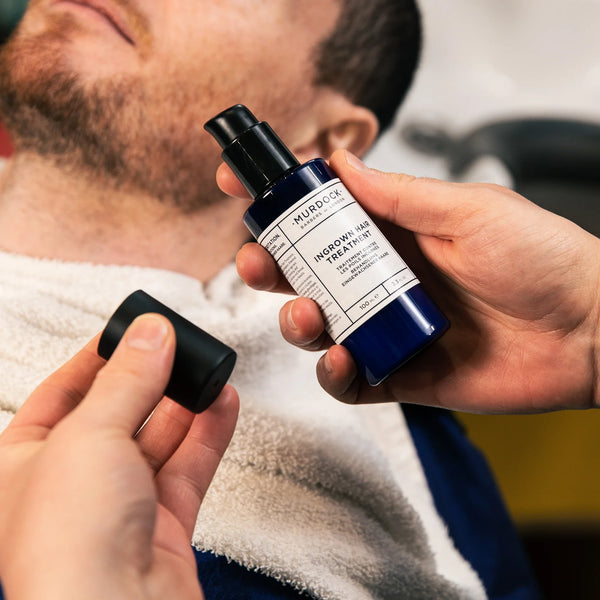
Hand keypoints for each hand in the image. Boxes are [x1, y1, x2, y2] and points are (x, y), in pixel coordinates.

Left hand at [0, 314, 238, 599]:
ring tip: (208, 370)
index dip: (94, 360)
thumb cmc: (69, 541)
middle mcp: (72, 484)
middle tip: (178, 346)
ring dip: (185, 403)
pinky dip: (207, 433)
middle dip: (150, 379)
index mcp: (25, 463)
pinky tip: (222, 404)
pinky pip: (188, 466)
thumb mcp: (91, 433)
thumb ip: (127, 379)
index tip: (129, 333)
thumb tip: (150, 333)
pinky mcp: (163, 523)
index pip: (61, 394)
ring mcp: (120, 505)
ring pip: (158, 440)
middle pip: (117, 414)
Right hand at [221, 149, 599, 412]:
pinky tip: (341, 359)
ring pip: (319, 327)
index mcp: (394, 235)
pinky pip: (350, 379)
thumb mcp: (467, 210)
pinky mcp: (400, 374)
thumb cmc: (541, 259)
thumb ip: (398, 194)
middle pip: (306, 273)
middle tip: (256, 261)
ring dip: (296, 321)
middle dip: (270, 265)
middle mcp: (383, 280)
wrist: (590, 330)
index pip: (322, 217)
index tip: (239, 186)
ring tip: (305, 314)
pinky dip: (335, 373)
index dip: (278, 202)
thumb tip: (343, 164)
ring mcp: (388, 328)